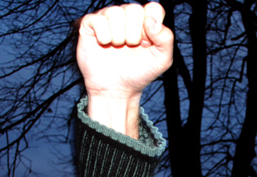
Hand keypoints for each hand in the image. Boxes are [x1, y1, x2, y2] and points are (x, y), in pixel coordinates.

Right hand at [77, 3, 173, 133]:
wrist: (116, 89)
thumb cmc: (139, 73)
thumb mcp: (162, 60)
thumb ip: (166, 38)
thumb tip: (150, 21)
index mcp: (145, 21)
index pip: (153, 8)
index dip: (151, 26)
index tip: (147, 43)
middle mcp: (127, 16)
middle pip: (134, 9)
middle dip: (134, 34)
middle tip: (131, 47)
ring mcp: (108, 19)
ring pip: (115, 13)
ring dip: (119, 37)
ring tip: (118, 48)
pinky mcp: (91, 25)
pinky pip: (98, 20)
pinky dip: (104, 37)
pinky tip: (104, 45)